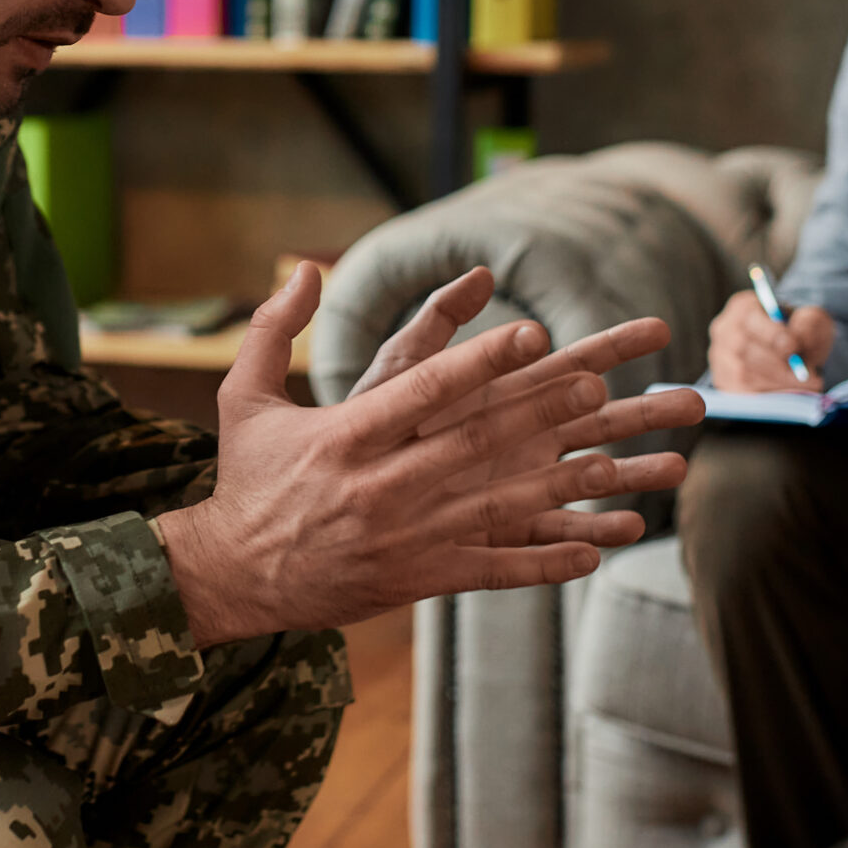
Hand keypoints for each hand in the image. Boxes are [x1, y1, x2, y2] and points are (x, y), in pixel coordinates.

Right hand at [156, 266, 705, 645]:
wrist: (231, 574)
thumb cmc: (247, 477)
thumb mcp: (245, 397)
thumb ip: (275, 329)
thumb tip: (304, 268)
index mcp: (345, 436)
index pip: (425, 391)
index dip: (483, 362)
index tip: (533, 333)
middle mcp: (380, 486)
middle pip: (475, 444)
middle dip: (541, 415)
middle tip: (599, 386)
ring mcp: (404, 537)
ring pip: (497, 508)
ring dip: (561, 485)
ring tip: (616, 462)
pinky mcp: (418, 579)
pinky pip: (494, 570)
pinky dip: (545, 561)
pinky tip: (595, 548)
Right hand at [706, 289, 834, 392]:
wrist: (795, 353)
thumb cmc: (801, 332)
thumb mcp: (812, 319)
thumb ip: (808, 323)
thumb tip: (797, 339)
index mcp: (743, 307)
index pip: (748, 318)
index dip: (770, 333)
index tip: (794, 346)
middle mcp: (724, 330)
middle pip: (742, 348)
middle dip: (776, 364)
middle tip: (805, 374)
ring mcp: (721, 358)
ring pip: (742, 372)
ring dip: (776, 381)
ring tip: (805, 385)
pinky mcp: (724, 381)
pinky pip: (741, 391)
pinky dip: (768, 394)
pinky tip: (790, 392)